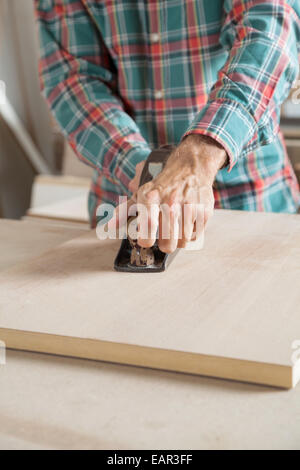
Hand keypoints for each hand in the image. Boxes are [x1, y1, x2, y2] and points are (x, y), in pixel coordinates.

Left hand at [109, 135, 226, 251]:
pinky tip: (186, 223)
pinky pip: (195, 236)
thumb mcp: (141, 193)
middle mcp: (171, 203)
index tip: (146, 241)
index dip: (146, 241)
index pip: (148, 228)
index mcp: (152, 198)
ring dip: (178, 241)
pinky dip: (190, 234)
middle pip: (167, 242)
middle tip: (163, 240)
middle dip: (164, 245)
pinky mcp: (204, 211)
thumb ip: (125, 211)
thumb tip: (109, 227)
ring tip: (176, 230)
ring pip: (182, 242)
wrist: (191, 166)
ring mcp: (189, 207)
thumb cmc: (163, 183)